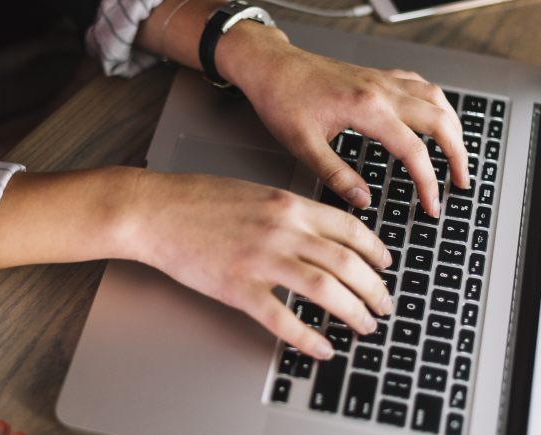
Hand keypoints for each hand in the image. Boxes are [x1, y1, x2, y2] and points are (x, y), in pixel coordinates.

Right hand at [125, 170, 393, 359]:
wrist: (154, 209)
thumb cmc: (197, 200)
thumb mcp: (255, 192)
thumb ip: (288, 212)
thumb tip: (318, 234)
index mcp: (289, 204)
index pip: (350, 228)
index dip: (376, 251)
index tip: (386, 266)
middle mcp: (283, 230)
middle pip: (348, 263)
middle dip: (374, 289)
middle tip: (383, 305)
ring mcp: (261, 260)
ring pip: (326, 290)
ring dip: (354, 312)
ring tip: (364, 326)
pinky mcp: (238, 288)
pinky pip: (284, 319)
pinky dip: (309, 338)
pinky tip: (321, 348)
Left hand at [217, 23, 469, 214]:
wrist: (270, 65)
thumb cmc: (281, 98)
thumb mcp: (302, 145)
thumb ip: (335, 175)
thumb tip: (362, 200)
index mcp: (366, 109)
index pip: (413, 151)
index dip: (428, 182)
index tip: (432, 205)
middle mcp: (381, 90)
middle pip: (439, 121)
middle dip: (457, 155)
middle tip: (462, 182)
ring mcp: (381, 79)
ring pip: (436, 98)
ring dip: (453, 126)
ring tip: (458, 153)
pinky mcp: (376, 75)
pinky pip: (419, 84)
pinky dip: (435, 102)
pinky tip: (435, 115)